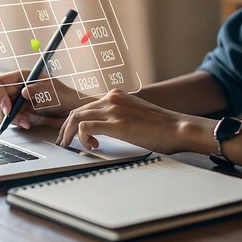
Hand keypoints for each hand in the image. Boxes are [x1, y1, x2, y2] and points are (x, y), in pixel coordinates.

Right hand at [0, 70, 90, 128]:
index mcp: (21, 77)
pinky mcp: (18, 112)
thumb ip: (38, 89)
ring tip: (28, 123)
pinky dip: (16, 124)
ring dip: (13, 120)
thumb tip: (23, 91)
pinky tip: (28, 124)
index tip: (8, 109)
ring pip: (1, 111)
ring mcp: (15, 100)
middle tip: (23, 120)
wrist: (72, 111)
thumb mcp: (53, 90)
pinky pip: (8, 119)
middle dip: (8, 113)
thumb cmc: (65, 96)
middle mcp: (16, 87)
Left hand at [57, 89, 184, 153]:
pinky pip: (85, 127)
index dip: (73, 120)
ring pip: (77, 118)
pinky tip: (91, 146)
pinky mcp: (116, 124)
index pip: (85, 106)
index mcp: (116, 95)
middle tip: (63, 141)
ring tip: (69, 145)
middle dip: (66, 128)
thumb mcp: (135, 114)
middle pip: (77, 111)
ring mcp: (113, 110)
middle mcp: (111, 99)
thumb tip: (105, 128)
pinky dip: (82, 138)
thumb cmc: (161, 127)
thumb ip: (119, 116)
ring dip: (69, 133)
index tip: (69, 132)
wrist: (178, 128)